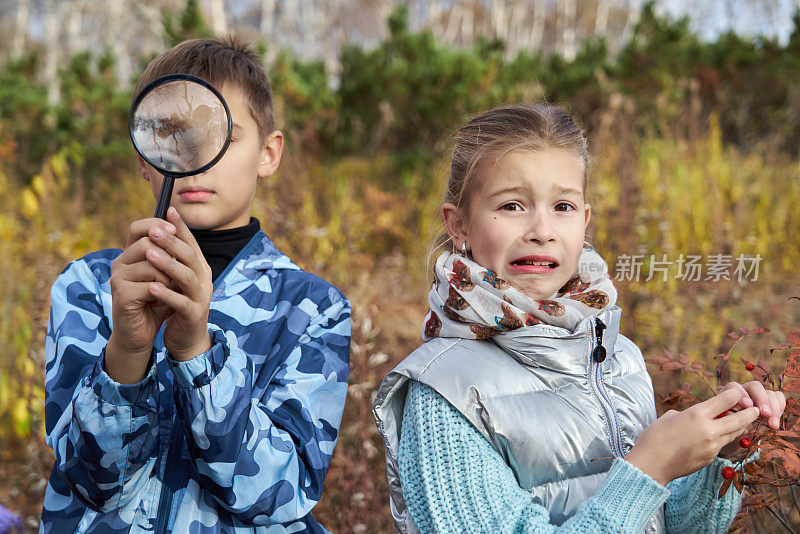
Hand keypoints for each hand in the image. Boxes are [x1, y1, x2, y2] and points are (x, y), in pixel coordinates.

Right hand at [107, 217, 177, 382]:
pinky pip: (151, 285)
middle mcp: (120, 262)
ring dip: (169, 277)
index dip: (158, 224)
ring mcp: (118, 278)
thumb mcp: (166, 276)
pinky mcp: (121, 294)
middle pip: (149, 242)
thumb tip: (178, 226)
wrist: (140, 334)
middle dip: (171, 257)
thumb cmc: (155, 303)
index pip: (138, 227)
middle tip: (176, 276)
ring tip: (169, 290)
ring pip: (152, 263)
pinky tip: (162, 301)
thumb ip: (170, 255)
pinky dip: (164, 293)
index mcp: (129, 255)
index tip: (175, 230)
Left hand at [145, 207, 212, 360]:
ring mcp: (201, 298)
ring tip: (149, 253)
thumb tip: (160, 231)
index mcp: (200, 269)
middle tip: (154, 230)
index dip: (181, 227)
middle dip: (172, 242)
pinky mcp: (194, 316)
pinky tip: (152, 287)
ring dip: (168, 264)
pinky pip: (181, 303)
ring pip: (187, 277)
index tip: (169, 209)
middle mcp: (204, 280)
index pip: (192, 243)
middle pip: (191, 257)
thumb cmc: (179, 305)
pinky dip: (167, 294)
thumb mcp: (177, 280)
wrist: (188, 339)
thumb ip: (173, 260)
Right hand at [624, 388, 759, 484]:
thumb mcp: (670, 417)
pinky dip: (723, 439)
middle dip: (749, 412)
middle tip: (755, 409)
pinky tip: (719, 437)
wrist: (650, 464)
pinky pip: (722, 445)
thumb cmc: (654, 437)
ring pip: (735, 434)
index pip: (726, 400)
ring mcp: (712, 446)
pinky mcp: (710, 458)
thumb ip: (688, 414)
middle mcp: (709, 430)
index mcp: (697, 414)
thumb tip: (698, 416)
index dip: (735, 394)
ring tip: (742, 421)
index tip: (738, 392)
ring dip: (740, 426)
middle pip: (739, 419)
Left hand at [717, 381, 785, 457]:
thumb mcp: (725, 424)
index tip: (747, 405)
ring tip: (772, 425)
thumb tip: (734, 415)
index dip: (742, 394)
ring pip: (769, 393)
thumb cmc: (726, 427)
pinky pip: (778, 397)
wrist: (733, 431)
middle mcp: (744, 390)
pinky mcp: (769, 399)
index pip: (734, 387)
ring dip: (773, 408)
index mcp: (728, 393)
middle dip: (761, 399)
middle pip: (755, 386)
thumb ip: (729, 417)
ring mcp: (757, 394)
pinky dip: (780, 406)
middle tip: (765, 413)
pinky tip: (775, 419)